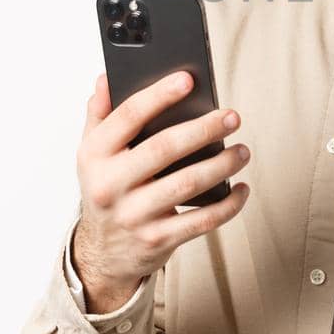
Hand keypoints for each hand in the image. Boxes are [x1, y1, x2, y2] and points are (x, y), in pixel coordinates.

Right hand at [72, 70, 250, 311]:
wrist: (102, 254)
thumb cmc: (106, 190)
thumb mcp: (92, 154)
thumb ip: (99, 115)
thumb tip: (105, 79)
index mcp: (95, 156)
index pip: (128, 117)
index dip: (158, 95)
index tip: (187, 80)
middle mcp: (110, 185)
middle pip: (163, 148)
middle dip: (203, 129)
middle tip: (232, 116)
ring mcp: (134, 215)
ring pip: (187, 184)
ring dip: (222, 165)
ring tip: (242, 151)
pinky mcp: (157, 239)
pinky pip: (201, 221)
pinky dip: (228, 205)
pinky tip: (241, 189)